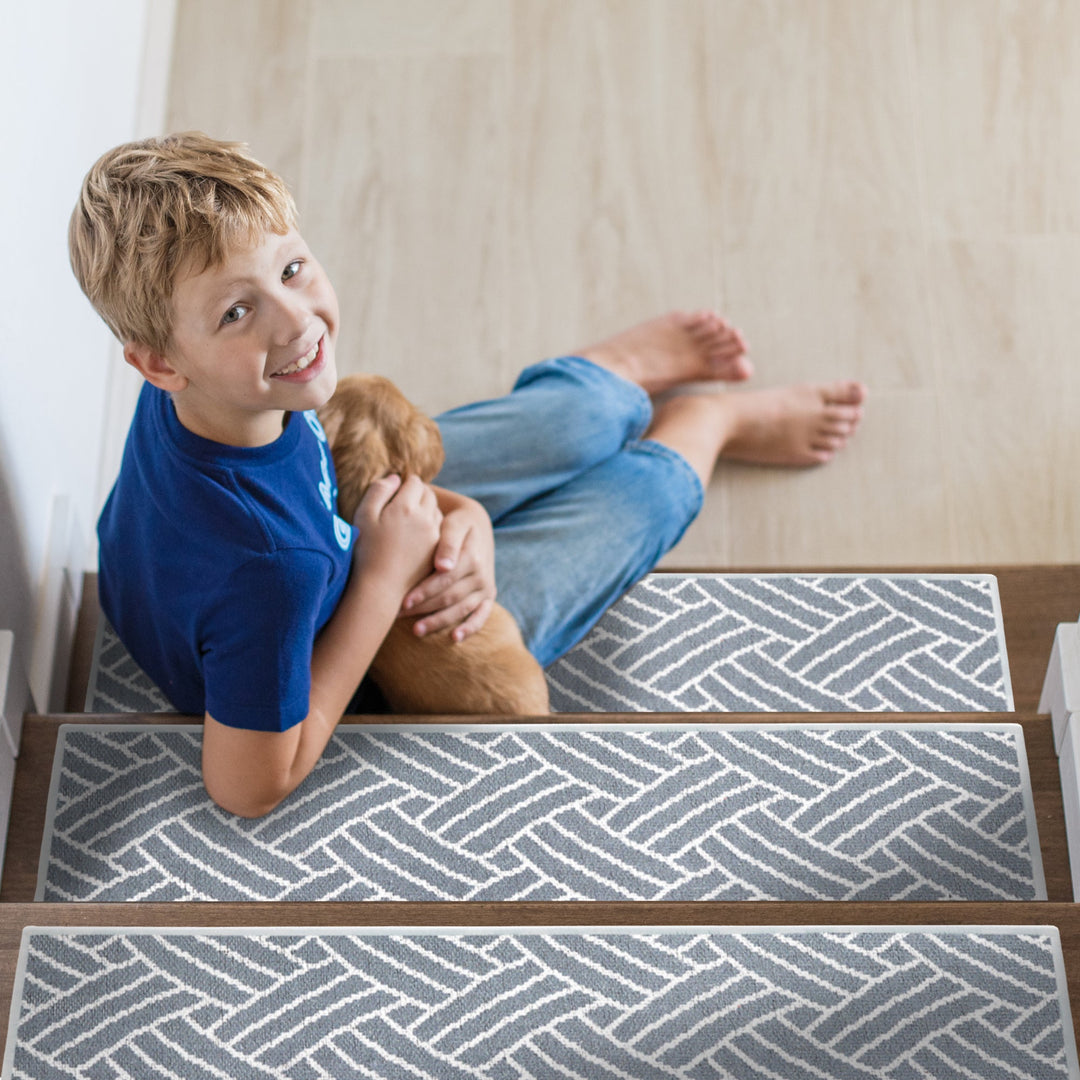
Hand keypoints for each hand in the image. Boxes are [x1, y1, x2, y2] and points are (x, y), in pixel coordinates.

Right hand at [352, 474, 442, 595]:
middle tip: (401, 504)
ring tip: (408, 521)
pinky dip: (430, 527)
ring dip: (425, 510)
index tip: (395, 492)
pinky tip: (415, 537)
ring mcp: (434, 536)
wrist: (379, 588)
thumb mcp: (363, 516)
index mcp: (406, 507)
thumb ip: (378, 491)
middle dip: (417, 494)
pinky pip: (439, 530)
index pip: (414, 482)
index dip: (404, 483)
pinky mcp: (437, 551)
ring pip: (436, 512)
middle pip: (428, 495)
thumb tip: (395, 478)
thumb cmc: (365, 551)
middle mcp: (425, 519)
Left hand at [400, 497, 495, 641]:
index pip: (445, 580)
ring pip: (461, 609)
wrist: (475, 526)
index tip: (403, 601)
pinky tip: (454, 638)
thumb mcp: (453, 524)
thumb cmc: (456, 524)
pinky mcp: (488, 596)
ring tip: (416, 630)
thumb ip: (448, 542)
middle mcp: (482, 575)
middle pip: (450, 597)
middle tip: (399, 616)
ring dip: (439, 621)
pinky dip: (470, 628)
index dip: (424, 592)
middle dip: (424, 608)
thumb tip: (443, 566)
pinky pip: (482, 616)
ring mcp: (486, 587)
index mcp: (472, 557)